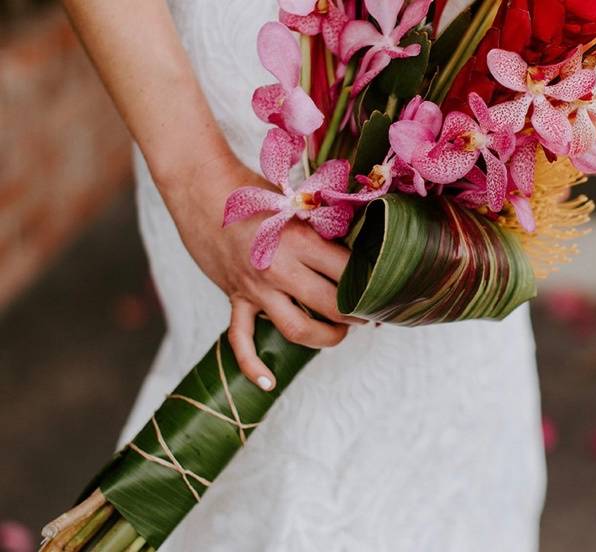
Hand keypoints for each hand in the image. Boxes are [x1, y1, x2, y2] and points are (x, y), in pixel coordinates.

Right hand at [158, 154, 359, 390]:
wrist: (201, 190)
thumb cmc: (253, 190)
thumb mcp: (296, 203)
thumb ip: (324, 226)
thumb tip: (360, 244)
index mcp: (301, 240)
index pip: (348, 273)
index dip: (370, 284)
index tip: (381, 288)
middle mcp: (281, 269)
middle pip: (331, 307)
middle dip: (356, 315)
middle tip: (367, 313)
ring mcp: (256, 288)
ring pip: (298, 330)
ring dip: (325, 338)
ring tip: (339, 334)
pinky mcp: (236, 298)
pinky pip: (241, 340)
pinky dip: (253, 365)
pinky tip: (268, 383)